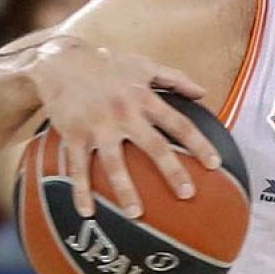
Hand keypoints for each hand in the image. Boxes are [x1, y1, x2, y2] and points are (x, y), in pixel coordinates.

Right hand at [26, 35, 219, 217]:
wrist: (59, 60)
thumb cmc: (107, 64)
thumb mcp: (143, 65)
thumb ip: (175, 79)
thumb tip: (204, 93)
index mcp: (144, 98)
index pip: (178, 123)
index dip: (198, 143)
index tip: (215, 164)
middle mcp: (124, 113)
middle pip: (153, 146)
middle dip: (171, 171)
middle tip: (187, 194)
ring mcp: (98, 125)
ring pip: (114, 162)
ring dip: (125, 189)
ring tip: (135, 214)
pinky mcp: (73, 134)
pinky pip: (77, 166)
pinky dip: (80, 190)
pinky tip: (86, 211)